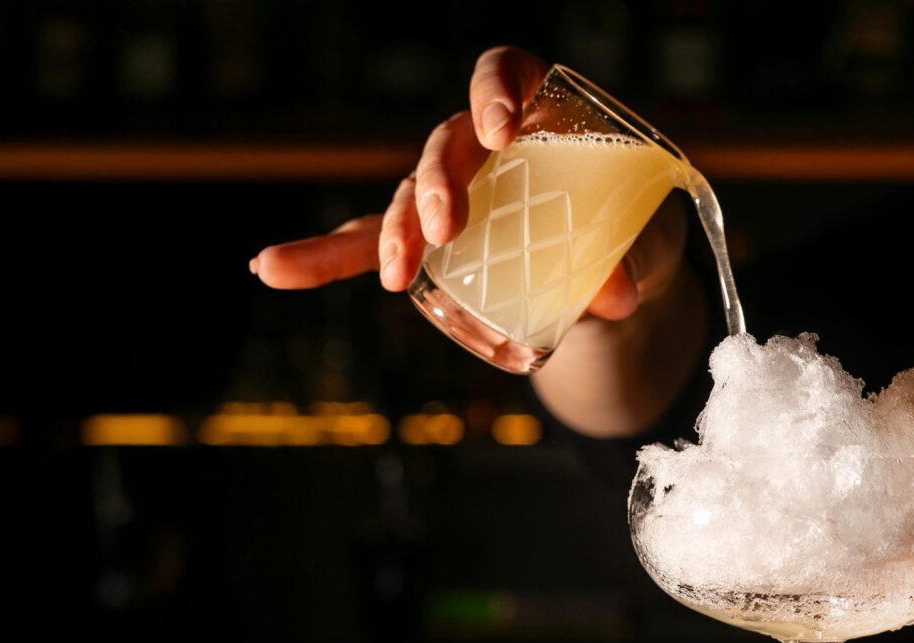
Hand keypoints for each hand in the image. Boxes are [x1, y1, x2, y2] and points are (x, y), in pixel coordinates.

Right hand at [248, 46, 685, 321]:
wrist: (615, 263)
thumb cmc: (632, 226)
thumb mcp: (643, 237)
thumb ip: (631, 256)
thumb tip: (620, 297)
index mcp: (538, 108)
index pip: (505, 74)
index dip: (496, 92)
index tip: (503, 133)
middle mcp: (483, 141)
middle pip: (446, 145)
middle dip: (439, 182)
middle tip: (448, 226)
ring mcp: (447, 189)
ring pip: (406, 197)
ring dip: (397, 234)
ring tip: (393, 274)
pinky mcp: (427, 239)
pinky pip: (369, 243)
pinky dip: (323, 258)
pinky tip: (270, 268)